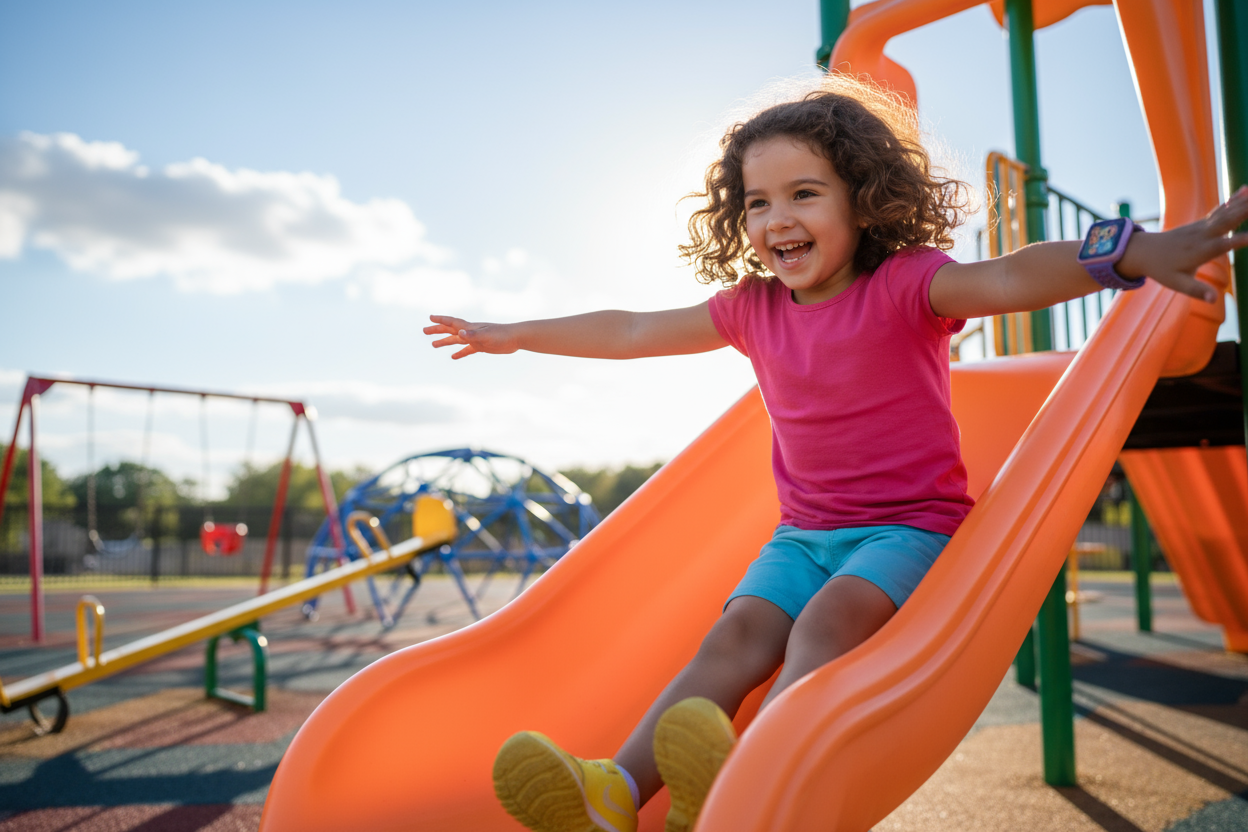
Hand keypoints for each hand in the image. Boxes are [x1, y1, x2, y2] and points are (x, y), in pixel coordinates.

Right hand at [423, 315, 519, 359]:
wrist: (516, 338)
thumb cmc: (502, 335)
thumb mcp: (486, 336)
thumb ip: (472, 335)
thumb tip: (459, 334)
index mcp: (470, 328)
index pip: (452, 323)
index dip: (440, 320)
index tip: (430, 318)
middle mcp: (470, 332)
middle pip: (450, 330)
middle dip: (437, 330)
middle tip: (424, 330)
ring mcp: (475, 339)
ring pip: (456, 340)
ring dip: (444, 341)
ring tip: (433, 345)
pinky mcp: (481, 346)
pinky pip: (467, 350)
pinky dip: (459, 353)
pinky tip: (453, 357)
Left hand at [1125, 184, 1247, 303]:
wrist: (1143, 251)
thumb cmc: (1161, 270)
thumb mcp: (1177, 284)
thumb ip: (1196, 290)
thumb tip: (1213, 299)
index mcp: (1199, 251)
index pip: (1222, 245)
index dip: (1238, 241)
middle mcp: (1202, 235)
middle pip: (1227, 222)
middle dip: (1245, 212)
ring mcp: (1201, 226)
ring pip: (1226, 212)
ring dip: (1243, 202)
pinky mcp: (1201, 222)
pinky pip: (1220, 209)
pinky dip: (1234, 200)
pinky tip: (1245, 190)